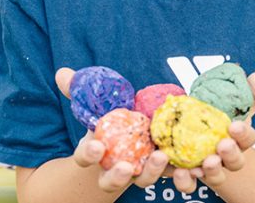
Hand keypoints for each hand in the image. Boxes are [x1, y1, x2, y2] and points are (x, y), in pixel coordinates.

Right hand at [56, 68, 169, 191]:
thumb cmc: (109, 121)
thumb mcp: (94, 106)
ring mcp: (139, 172)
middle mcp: (115, 169)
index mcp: (95, 154)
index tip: (96, 146)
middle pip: (112, 181)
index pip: (86, 157)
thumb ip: (77, 91)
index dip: (89, 154)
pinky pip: (172, 176)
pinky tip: (192, 163)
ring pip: (143, 180)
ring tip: (161, 157)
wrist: (131, 136)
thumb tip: (62, 73)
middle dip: (117, 177)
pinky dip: (181, 173)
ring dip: (152, 172)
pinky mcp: (162, 170)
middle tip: (125, 168)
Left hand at [168, 72, 254, 193]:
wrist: (196, 132)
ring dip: (212, 171)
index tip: (235, 125)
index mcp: (240, 139)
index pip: (248, 138)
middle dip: (231, 154)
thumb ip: (248, 91)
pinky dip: (186, 180)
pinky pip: (189, 184)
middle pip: (236, 162)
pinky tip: (180, 171)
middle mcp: (228, 158)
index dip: (243, 133)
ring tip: (206, 162)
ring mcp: (210, 169)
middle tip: (223, 145)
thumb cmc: (219, 116)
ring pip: (216, 176)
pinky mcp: (191, 176)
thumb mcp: (234, 102)